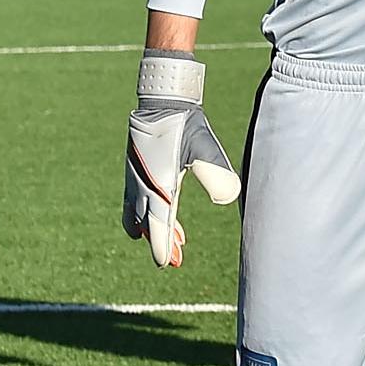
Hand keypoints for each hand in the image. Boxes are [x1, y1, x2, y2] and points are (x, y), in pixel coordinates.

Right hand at [121, 51, 241, 268]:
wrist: (164, 102)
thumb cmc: (186, 125)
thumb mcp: (206, 148)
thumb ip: (218, 173)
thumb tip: (229, 199)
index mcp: (159, 184)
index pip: (159, 225)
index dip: (162, 247)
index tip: (167, 264)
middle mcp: (143, 186)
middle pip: (150, 225)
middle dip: (162, 243)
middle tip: (175, 261)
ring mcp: (136, 180)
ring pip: (140, 216)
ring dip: (154, 231)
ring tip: (174, 242)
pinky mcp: (136, 173)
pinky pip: (136, 203)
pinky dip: (146, 215)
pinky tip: (158, 218)